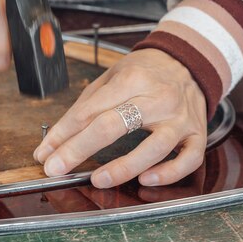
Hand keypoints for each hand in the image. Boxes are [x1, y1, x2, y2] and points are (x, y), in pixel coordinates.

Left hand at [33, 48, 207, 187]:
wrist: (188, 61)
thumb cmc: (145, 72)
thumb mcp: (112, 76)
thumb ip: (86, 106)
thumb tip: (56, 140)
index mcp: (132, 79)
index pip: (90, 110)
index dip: (63, 133)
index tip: (45, 153)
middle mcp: (158, 98)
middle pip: (115, 125)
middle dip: (79, 149)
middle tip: (56, 168)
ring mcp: (180, 118)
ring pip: (155, 146)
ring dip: (125, 167)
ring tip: (99, 180)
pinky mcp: (197, 134)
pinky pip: (189, 159)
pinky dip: (169, 174)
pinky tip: (147, 180)